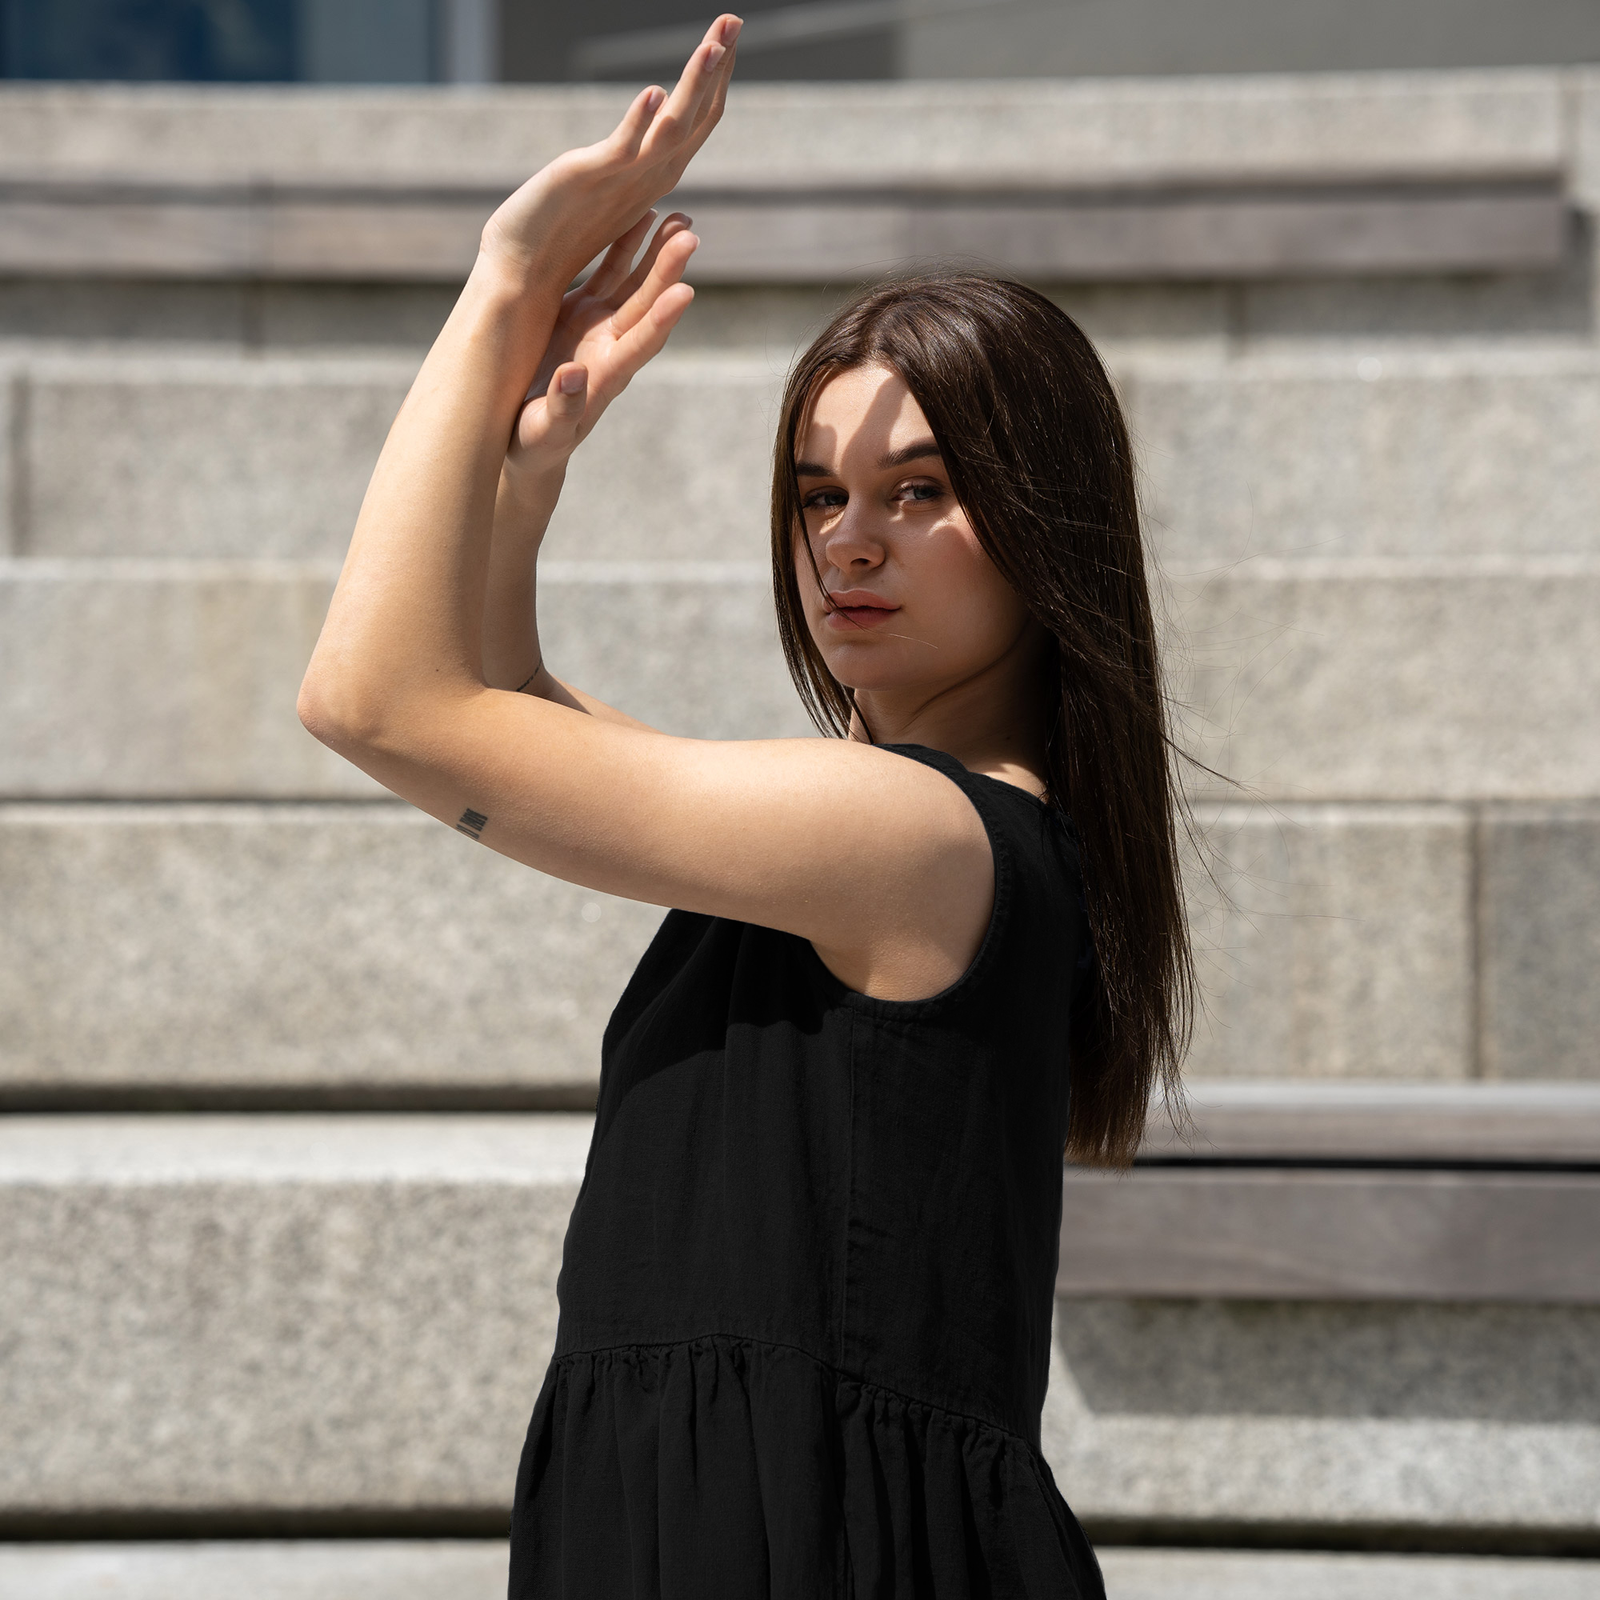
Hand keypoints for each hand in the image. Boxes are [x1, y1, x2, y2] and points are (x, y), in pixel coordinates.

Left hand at [481, 14, 739, 287]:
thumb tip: (643, 132)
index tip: (725, 40)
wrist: (520, 277)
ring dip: (693, 86)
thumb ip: (626, 163)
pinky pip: (622, 151)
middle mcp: (648, 181)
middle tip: (734, 20)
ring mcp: (623, 183)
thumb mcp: (601, 188)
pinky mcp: (591, 182)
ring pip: (671, 130)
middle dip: (716, 70)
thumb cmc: (553, 236)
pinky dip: (639, 123)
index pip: (694, 125)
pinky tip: (651, 93)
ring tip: (712, 46)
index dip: (714, 83)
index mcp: (652, 180)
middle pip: (695, 120)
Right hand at [503, 208, 697, 487]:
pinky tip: (640, 214)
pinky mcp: (582, 311)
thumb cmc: (536, 442)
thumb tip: (574, 376)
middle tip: (689, 235)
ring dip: (656, 252)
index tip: (685, 293)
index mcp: (606, 376)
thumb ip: (563, 406)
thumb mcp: (545, 431)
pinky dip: (623, 245)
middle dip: (667, 271)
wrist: (531, 435)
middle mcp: (611, 346)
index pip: (640, 345)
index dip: (661, 320)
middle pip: (645, 306)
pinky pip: (608, 272)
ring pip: (633, 283)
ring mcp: (600, 326)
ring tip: (680, 217)